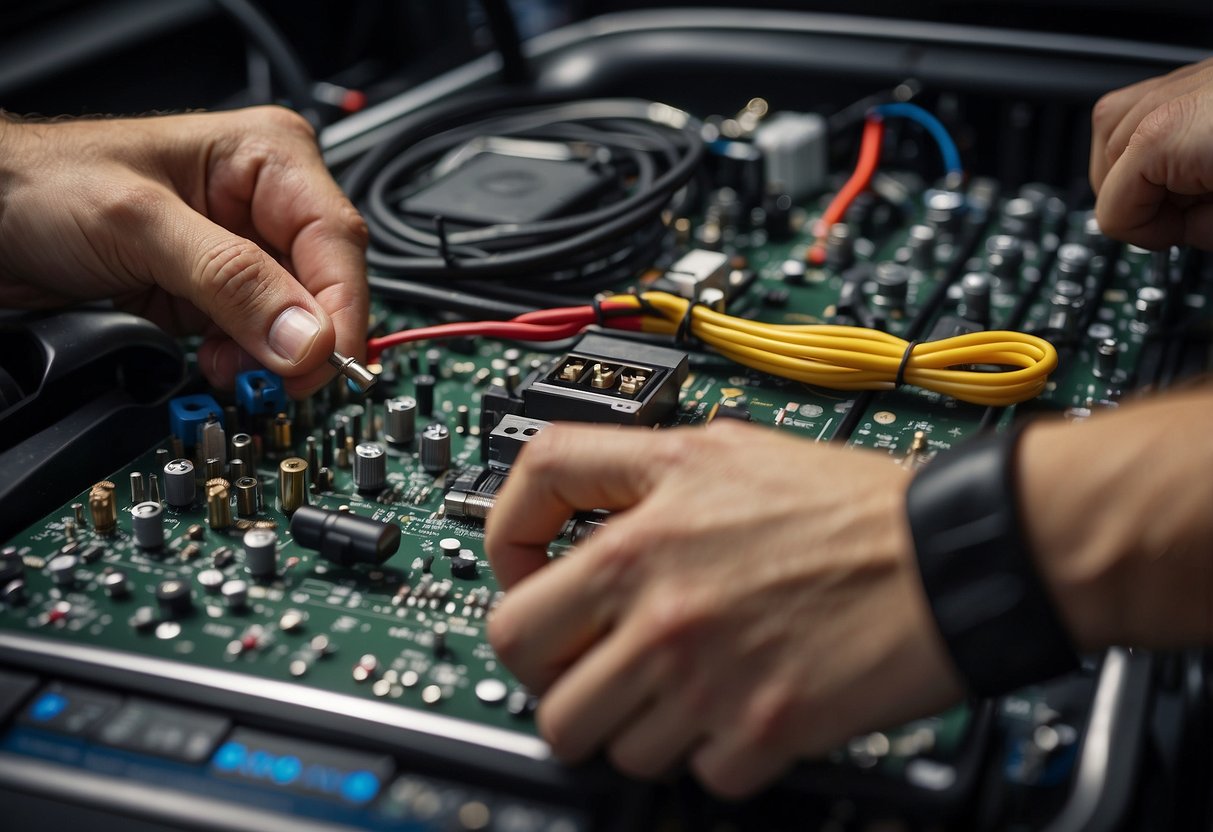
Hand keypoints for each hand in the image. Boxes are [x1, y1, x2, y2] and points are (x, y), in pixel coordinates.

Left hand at [0, 106, 368, 396]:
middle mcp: (268, 203)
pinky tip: (219, 360)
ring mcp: (248, 252)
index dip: (341, 308)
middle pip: (326, 285)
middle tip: (280, 379)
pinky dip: (247, 360)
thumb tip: (307, 338)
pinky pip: (263, 338)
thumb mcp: (141, 226)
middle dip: (303, 338)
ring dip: (273, 356)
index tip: (327, 363)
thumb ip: (231, 281)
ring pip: (300, 320)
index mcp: (269, 158)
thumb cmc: (45, 185)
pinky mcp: (222, 291)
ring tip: (230, 366)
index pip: (336, 240)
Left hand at [485, 421, 961, 797]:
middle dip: (541, 665)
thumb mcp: (731, 450)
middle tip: (581, 661)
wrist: (953, 557)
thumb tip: (579, 513)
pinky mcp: (751, 730)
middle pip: (519, 654)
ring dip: (628, 717)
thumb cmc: (855, 505)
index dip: (500, 544)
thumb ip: (641, 479)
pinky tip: (742, 707)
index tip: (519, 571)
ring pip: (591, 733)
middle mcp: (658, 589)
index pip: (515, 516)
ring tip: (680, 687)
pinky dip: (709, 750)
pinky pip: (684, 769)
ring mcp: (699, 667)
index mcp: (650, 514)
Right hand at [1090, 57, 1212, 250]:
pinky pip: (1139, 110)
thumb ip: (1197, 229)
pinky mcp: (1194, 76)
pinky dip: (1151, 139)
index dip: (1145, 235)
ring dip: (1139, 169)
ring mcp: (1178, 80)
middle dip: (1139, 200)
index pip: (1110, 212)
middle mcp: (1162, 100)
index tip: (1178, 233)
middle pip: (1101, 171)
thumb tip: (1180, 228)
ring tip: (1189, 180)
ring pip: (1110, 133)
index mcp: (1163, 136)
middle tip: (1187, 209)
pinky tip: (1188, 154)